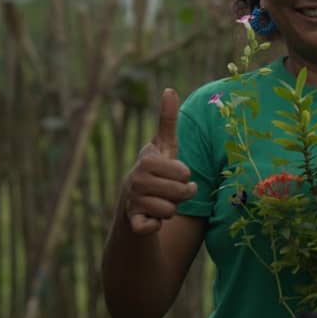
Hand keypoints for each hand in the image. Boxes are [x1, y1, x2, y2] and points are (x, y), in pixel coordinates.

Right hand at [122, 88, 196, 234]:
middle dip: (182, 195)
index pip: (185, 173)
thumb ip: (167, 120)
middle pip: (182, 193)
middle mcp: (135, 179)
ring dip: (172, 210)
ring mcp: (133, 201)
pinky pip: (150, 228)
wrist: (135, 203)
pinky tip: (149, 220)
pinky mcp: (132, 222)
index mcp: (147, 160)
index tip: (172, 174)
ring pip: (172, 211)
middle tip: (169, 191)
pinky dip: (153, 227)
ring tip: (160, 203)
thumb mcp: (164, 146)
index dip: (184, 177)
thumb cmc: (156, 171)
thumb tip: (170, 89)